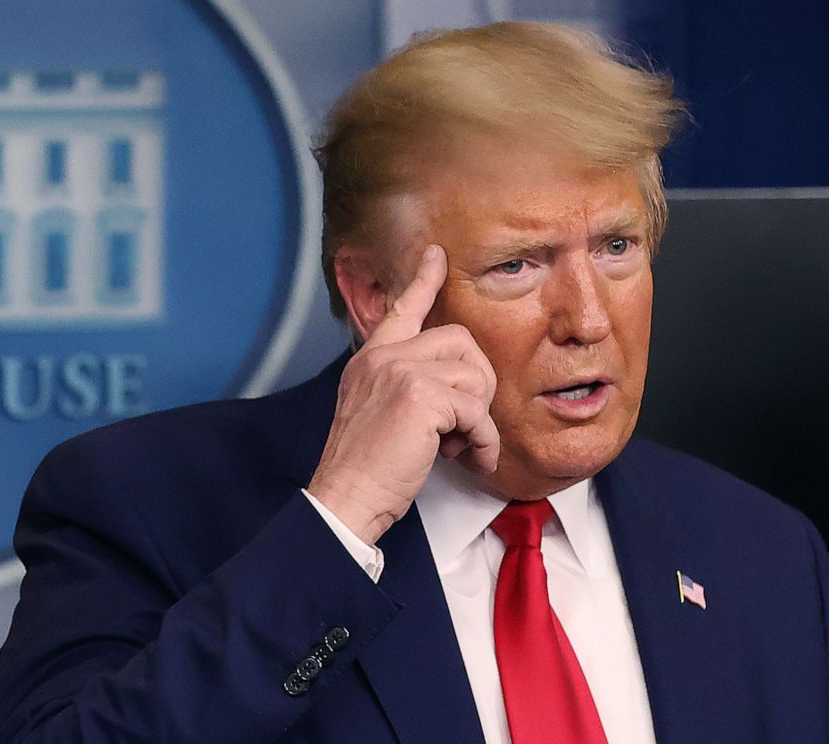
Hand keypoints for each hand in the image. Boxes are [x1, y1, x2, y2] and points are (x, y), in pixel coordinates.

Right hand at [308, 245, 498, 544]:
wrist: (346, 497)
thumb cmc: (366, 467)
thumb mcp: (377, 413)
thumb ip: (407, 388)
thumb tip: (457, 389)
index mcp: (371, 360)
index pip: (402, 309)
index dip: (423, 281)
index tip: (436, 255)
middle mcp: (384, 357)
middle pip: (460, 340)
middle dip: (476, 384)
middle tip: (462, 424)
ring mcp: (400, 372)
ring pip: (474, 375)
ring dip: (478, 418)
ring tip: (457, 445)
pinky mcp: (420, 396)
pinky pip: (477, 411)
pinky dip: (482, 440)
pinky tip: (468, 458)